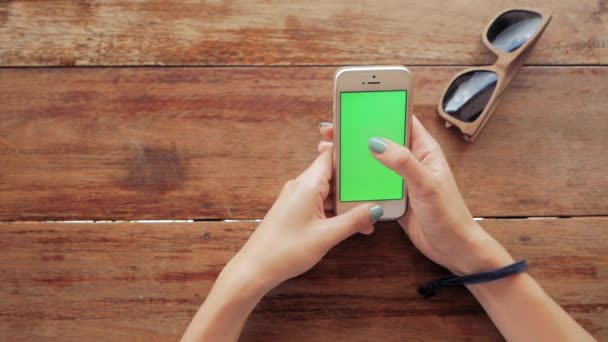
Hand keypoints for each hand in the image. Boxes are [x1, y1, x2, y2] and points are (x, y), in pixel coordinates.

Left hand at [226, 149, 382, 292]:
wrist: (256, 269)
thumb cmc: (286, 250)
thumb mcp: (327, 235)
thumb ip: (354, 220)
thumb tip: (377, 208)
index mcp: (307, 184)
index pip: (331, 155)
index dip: (351, 154)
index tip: (372, 157)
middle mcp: (301, 186)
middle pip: (333, 173)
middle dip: (355, 183)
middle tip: (378, 190)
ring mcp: (297, 198)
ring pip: (328, 190)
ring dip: (346, 201)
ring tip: (369, 213)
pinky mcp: (295, 210)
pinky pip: (320, 202)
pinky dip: (335, 210)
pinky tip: (351, 223)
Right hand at [320, 116, 512, 274]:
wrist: (453, 249)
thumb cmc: (449, 216)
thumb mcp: (426, 185)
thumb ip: (403, 162)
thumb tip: (376, 142)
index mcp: (424, 150)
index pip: (401, 119)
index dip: (380, 108)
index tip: (357, 103)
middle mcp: (411, 161)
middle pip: (381, 139)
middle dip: (357, 132)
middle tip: (333, 128)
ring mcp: (401, 179)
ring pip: (373, 161)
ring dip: (354, 156)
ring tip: (331, 151)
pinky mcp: (393, 196)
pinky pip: (372, 182)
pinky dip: (357, 179)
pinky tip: (342, 179)